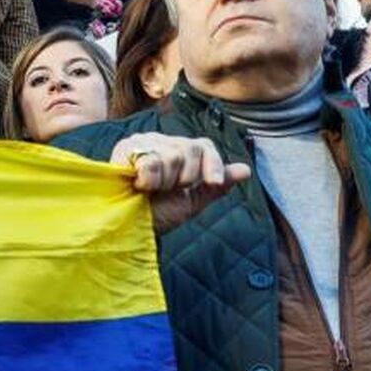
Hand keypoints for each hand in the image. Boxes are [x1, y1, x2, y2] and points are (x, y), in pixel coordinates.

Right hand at [109, 133, 252, 233]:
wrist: (128, 228)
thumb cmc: (156, 216)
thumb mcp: (190, 203)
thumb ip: (215, 186)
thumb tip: (246, 170)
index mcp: (179, 152)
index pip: (204, 145)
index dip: (213, 163)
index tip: (214, 183)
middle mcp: (162, 142)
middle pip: (191, 149)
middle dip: (184, 177)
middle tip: (166, 191)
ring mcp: (143, 142)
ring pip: (172, 156)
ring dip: (164, 182)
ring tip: (149, 190)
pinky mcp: (125, 148)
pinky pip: (150, 160)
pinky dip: (148, 180)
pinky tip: (137, 185)